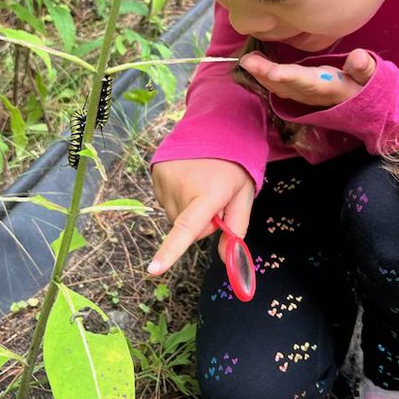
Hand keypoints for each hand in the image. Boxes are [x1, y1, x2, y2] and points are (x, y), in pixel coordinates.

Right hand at [148, 158, 254, 275]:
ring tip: (201, 185)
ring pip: (175, 216)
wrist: (214, 129)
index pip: (187, 229)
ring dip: (188, 209)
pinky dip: (178, 197)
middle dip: (202, 222)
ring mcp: (165, 180)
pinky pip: (166, 201)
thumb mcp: (244, 195)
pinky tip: (188, 180)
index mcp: (209, 194)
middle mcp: (183, 187)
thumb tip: (225, 258)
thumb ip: (237, 227)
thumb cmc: (233, 166)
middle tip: (215, 199)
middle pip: (188, 229)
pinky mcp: (156, 174)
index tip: (154, 270)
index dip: (170, 251)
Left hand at [238, 47, 376, 107]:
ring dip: (262, 76)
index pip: (309, 82)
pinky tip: (253, 65)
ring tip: (246, 61)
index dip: (291, 77)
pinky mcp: (301, 93)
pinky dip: (265, 77)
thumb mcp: (372, 76)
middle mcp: (315, 95)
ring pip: (280, 88)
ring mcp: (306, 96)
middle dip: (266, 75)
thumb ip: (365, 68)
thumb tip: (358, 56)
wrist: (367, 108)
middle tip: (247, 61)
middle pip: (287, 86)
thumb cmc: (368, 85)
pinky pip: (280, 87)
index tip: (274, 72)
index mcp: (332, 88)